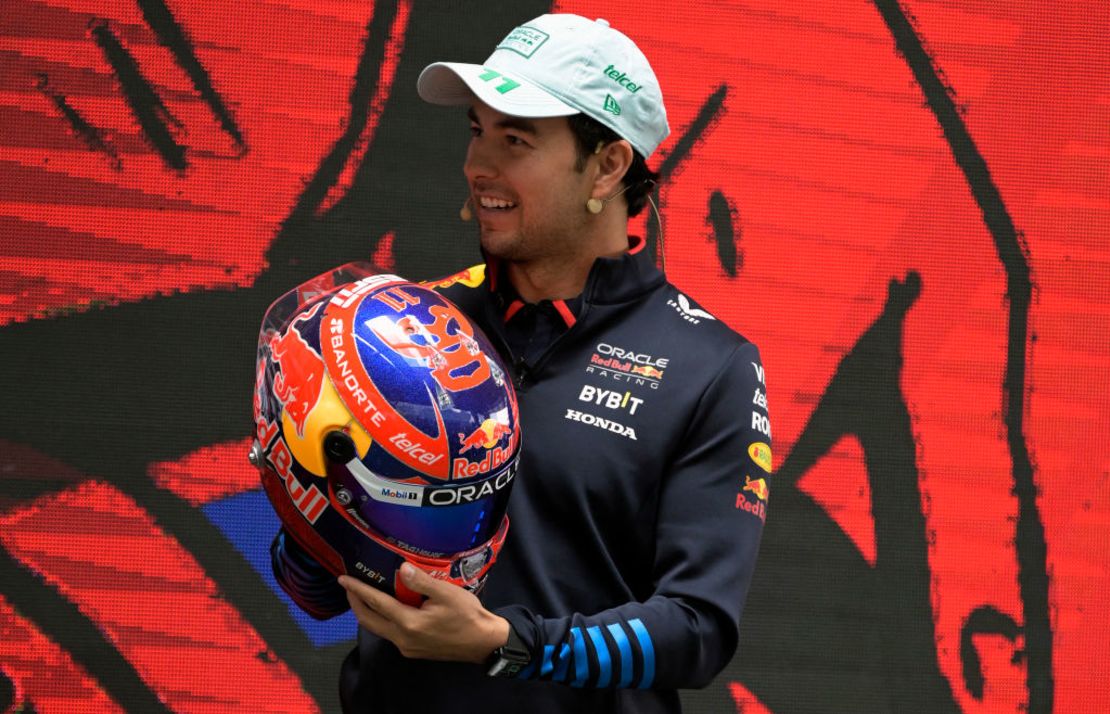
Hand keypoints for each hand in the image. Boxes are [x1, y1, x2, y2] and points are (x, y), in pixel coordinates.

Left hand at [338, 563, 509, 662]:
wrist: (483, 643)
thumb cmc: (468, 616)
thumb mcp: (447, 594)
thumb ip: (421, 582)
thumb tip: (401, 569)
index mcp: (409, 623)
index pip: (376, 603)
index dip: (358, 590)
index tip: (343, 579)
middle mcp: (403, 638)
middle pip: (369, 620)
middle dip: (355, 603)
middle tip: (348, 586)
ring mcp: (407, 647)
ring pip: (378, 628)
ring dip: (368, 612)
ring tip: (364, 595)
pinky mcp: (414, 650)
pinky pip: (390, 633)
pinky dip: (382, 619)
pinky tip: (388, 609)